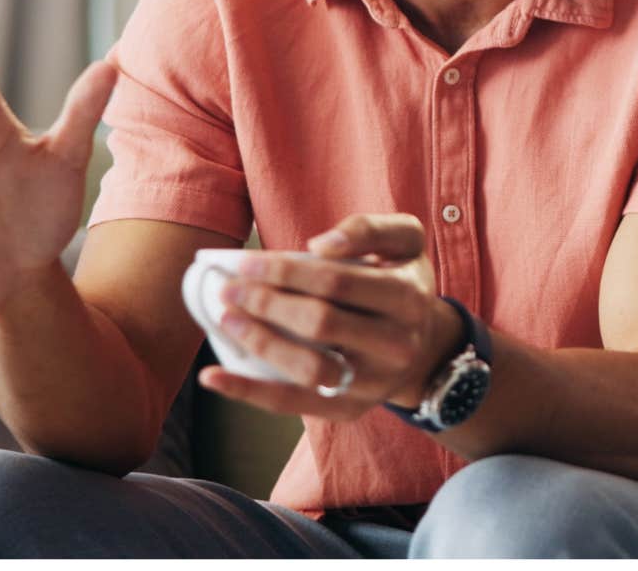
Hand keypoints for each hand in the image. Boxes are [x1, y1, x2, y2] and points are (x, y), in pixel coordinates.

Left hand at [197, 213, 462, 421]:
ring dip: (259, 342)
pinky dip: (248, 392)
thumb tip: (321, 245)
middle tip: (229, 289)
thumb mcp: (404, 241)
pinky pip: (294, 405)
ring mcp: (374, 383)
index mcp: (407, 298)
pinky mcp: (350, 410)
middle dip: (266, 303)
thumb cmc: (400, 281)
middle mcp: (396, 345)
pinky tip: (212, 377)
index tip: (246, 263)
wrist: (425, 346)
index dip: (287, 272)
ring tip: (226, 319)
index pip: (338, 282)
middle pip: (321, 324)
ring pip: (309, 368)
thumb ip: (370, 229)